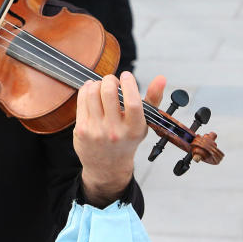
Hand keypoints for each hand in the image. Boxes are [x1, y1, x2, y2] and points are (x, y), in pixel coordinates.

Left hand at [75, 73, 162, 205]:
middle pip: (109, 93)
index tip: (126, 76)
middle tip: (112, 80)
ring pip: (93, 93)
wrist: (107, 165)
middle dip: (110, 80)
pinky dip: (86, 89)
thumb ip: (153, 99)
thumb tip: (161, 78)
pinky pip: (82, 100)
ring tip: (102, 86)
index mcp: (134, 129)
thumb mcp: (143, 123)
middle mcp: (115, 131)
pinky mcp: (81, 129)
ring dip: (97, 83)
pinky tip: (91, 90)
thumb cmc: (127, 140)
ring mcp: (96, 131)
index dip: (129, 84)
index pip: (133, 102)